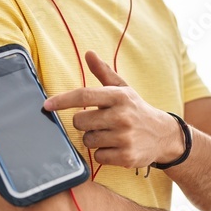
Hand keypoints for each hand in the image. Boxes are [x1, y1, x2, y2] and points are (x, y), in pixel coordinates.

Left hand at [42, 50, 183, 168]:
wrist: (163, 135)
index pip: (84, 96)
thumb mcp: (123, 89)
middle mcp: (122, 116)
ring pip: (88, 140)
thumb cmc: (136, 109)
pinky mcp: (126, 157)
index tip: (47, 105)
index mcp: (119, 96)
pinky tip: (115, 147)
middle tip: (98, 122)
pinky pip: (98, 157)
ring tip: (109, 135)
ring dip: (93, 139)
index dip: (62, 100)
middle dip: (84, 123)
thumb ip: (104, 72)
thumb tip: (88, 53)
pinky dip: (102, 154)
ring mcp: (125, 137)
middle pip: (80, 122)